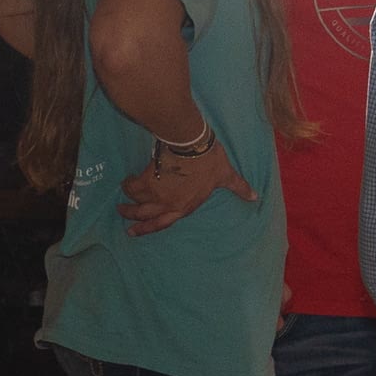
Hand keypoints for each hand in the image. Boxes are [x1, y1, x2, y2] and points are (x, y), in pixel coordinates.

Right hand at [116, 133, 257, 237]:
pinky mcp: (147, 180)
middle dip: (135, 221)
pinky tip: (126, 182)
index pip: (165, 223)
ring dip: (128, 206)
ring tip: (120, 205)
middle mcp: (169, 205)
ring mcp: (156, 195)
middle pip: (147, 218)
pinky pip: (132, 187)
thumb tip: (255, 196)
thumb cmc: (210, 159)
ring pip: (137, 205)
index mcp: (185, 207)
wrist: (192, 144)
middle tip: (126, 223)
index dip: (150, 228)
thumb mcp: (225, 174)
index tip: (137, 231)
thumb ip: (237, 186)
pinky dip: (128, 185)